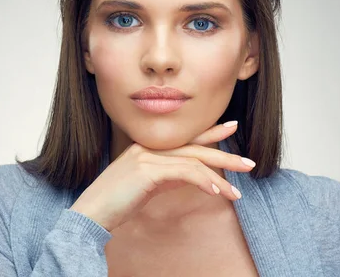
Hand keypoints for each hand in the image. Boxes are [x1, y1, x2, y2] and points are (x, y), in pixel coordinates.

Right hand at [69, 121, 254, 231]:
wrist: (91, 212)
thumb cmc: (116, 202)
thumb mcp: (146, 185)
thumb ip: (166, 176)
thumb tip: (191, 177)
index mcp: (147, 148)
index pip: (185, 138)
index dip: (210, 132)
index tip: (231, 127)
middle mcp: (148, 147)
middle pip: (194, 148)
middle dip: (224, 155)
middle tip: (248, 162)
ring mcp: (147, 156)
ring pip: (193, 161)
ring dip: (219, 177)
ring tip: (238, 191)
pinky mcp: (147, 170)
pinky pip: (184, 173)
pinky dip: (204, 182)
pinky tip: (217, 193)